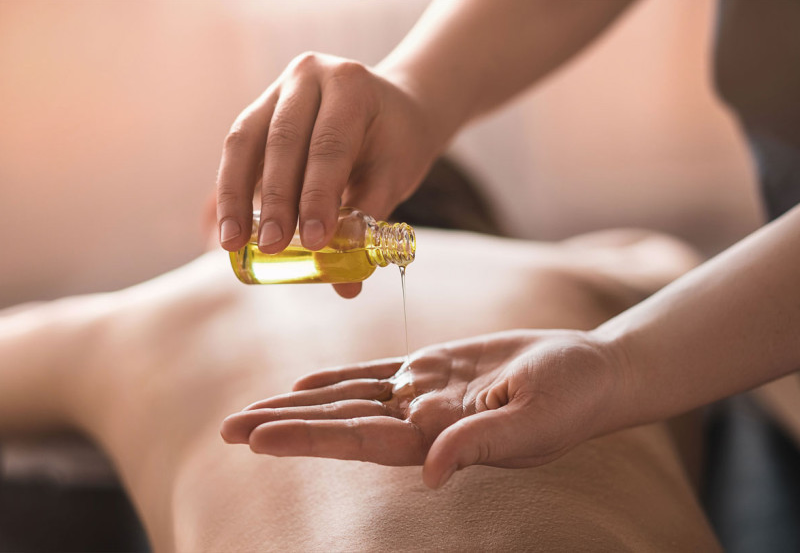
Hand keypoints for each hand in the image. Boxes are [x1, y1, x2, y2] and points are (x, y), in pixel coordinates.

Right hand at [215, 53, 443, 296]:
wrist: (393, 108)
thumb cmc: (396, 142)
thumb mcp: (393, 176)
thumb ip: (368, 224)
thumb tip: (347, 287)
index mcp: (350, 85)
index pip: (329, 144)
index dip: (318, 195)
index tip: (314, 241)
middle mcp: (308, 76)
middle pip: (282, 141)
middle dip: (275, 201)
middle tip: (272, 248)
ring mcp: (277, 89)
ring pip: (246, 141)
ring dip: (235, 196)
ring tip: (233, 243)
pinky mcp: (258, 110)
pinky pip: (238, 149)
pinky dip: (231, 188)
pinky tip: (230, 225)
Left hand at [221, 329, 628, 487]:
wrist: (589, 371)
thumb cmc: (571, 397)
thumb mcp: (532, 420)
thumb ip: (479, 444)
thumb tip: (428, 476)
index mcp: (439, 439)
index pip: (358, 440)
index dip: (306, 437)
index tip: (257, 437)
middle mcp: (420, 422)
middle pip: (338, 422)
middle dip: (284, 424)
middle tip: (226, 426)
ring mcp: (422, 394)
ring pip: (346, 397)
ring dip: (297, 402)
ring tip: (249, 410)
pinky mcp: (432, 368)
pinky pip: (373, 374)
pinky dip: (336, 378)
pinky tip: (304, 382)